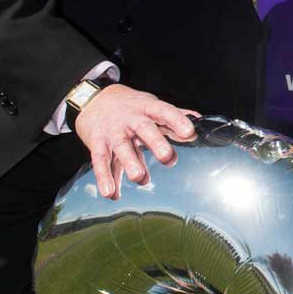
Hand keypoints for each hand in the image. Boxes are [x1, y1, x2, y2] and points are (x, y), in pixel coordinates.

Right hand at [73, 83, 197, 199]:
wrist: (93, 99)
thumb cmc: (130, 106)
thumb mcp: (151, 105)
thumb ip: (174, 115)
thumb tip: (199, 120)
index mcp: (147, 107)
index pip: (164, 111)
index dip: (177, 120)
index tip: (190, 132)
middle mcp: (130, 118)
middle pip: (144, 128)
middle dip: (156, 143)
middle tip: (167, 157)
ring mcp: (113, 131)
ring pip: (121, 146)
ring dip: (130, 163)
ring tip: (140, 178)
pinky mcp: (97, 143)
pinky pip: (100, 161)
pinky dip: (105, 178)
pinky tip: (111, 193)